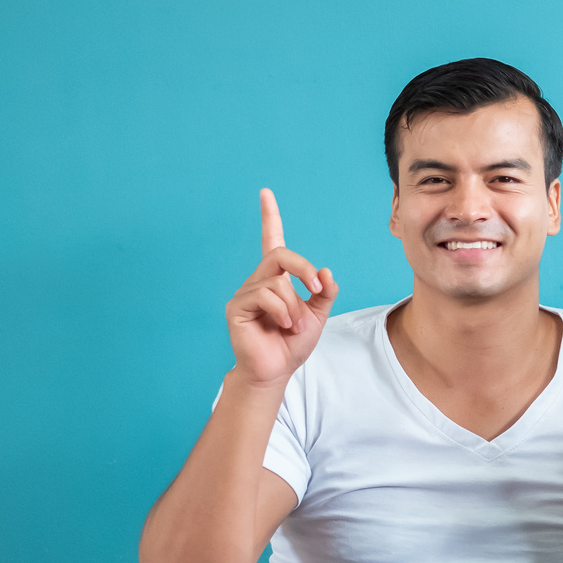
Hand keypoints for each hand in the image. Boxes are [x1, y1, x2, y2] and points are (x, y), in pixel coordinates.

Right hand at [224, 189, 338, 386]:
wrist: (276, 370)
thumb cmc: (292, 342)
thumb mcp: (318, 315)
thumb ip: (325, 292)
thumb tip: (326, 271)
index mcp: (277, 278)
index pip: (271, 240)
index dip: (269, 217)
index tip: (266, 193)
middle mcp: (259, 280)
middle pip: (280, 254)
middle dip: (304, 270)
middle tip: (318, 291)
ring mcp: (246, 292)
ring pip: (278, 283)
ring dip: (295, 306)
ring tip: (294, 325)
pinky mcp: (236, 306)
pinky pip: (265, 296)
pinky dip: (283, 311)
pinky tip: (283, 326)